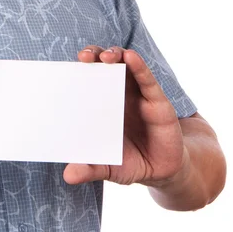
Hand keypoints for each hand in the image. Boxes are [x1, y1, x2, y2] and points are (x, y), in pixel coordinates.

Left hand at [63, 46, 186, 186]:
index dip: (78, 68)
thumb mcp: (108, 167)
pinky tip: (131, 57)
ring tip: (106, 57)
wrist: (164, 171)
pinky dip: (139, 66)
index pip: (87, 77)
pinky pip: (147, 79)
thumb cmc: (130, 162)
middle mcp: (117, 92)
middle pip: (103, 64)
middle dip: (93, 55)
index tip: (68, 65)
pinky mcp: (157, 101)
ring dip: (115, 55)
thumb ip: (90, 169)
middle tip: (84, 57)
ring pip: (125, 64)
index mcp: (101, 103)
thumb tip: (68, 176)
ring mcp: (137, 94)